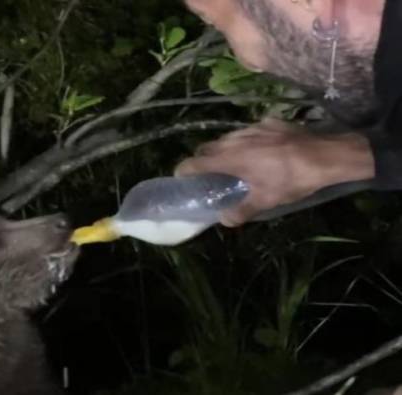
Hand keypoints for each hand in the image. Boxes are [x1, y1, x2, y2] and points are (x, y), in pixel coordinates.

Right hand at [173, 118, 373, 226]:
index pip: (193, 162)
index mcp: (228, 158)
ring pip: (228, 138)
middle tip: (211, 176)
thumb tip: (225, 219)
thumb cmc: (291, 180)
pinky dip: (249, 142)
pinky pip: (250, 132)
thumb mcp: (266, 201)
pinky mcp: (269, 122)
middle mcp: (234, 139)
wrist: (326, 155)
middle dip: (204, 161)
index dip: (184, 171)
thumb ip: (241, 211)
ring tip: (237, 164)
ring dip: (226, 151)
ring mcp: (252, 128)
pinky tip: (263, 152)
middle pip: (207, 148)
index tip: (184, 180)